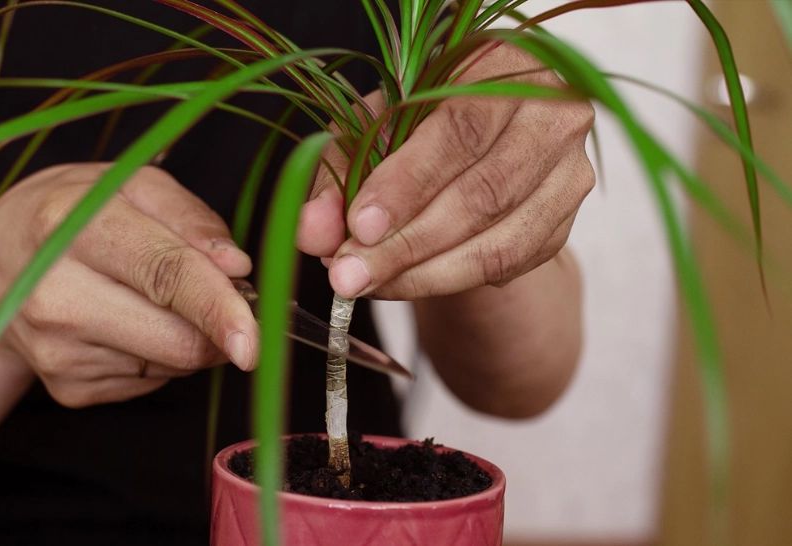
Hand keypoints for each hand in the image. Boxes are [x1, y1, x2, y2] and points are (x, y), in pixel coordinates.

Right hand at [0, 163, 257, 406]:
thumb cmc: (71, 214)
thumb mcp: (129, 184)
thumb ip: (189, 218)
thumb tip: (236, 266)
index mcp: (71, 227)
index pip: (164, 274)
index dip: (218, 307)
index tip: (254, 338)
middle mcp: (55, 296)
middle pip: (177, 339)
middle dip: (220, 325)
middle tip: (224, 296)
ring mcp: (57, 352)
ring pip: (173, 365)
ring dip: (190, 336)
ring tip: (153, 298)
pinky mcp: (68, 390)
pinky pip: (152, 382)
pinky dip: (160, 354)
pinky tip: (129, 322)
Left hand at [297, 44, 594, 298]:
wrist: (475, 149)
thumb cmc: (418, 126)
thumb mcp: (369, 133)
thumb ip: (338, 176)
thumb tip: (312, 231)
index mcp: (503, 67)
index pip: (460, 131)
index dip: (407, 185)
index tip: (358, 228)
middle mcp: (552, 115)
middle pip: (483, 193)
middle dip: (407, 244)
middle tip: (349, 275)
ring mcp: (568, 173)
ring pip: (500, 243)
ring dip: (426, 275)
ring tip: (369, 285)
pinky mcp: (565, 224)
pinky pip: (509, 266)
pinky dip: (452, 282)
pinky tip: (406, 281)